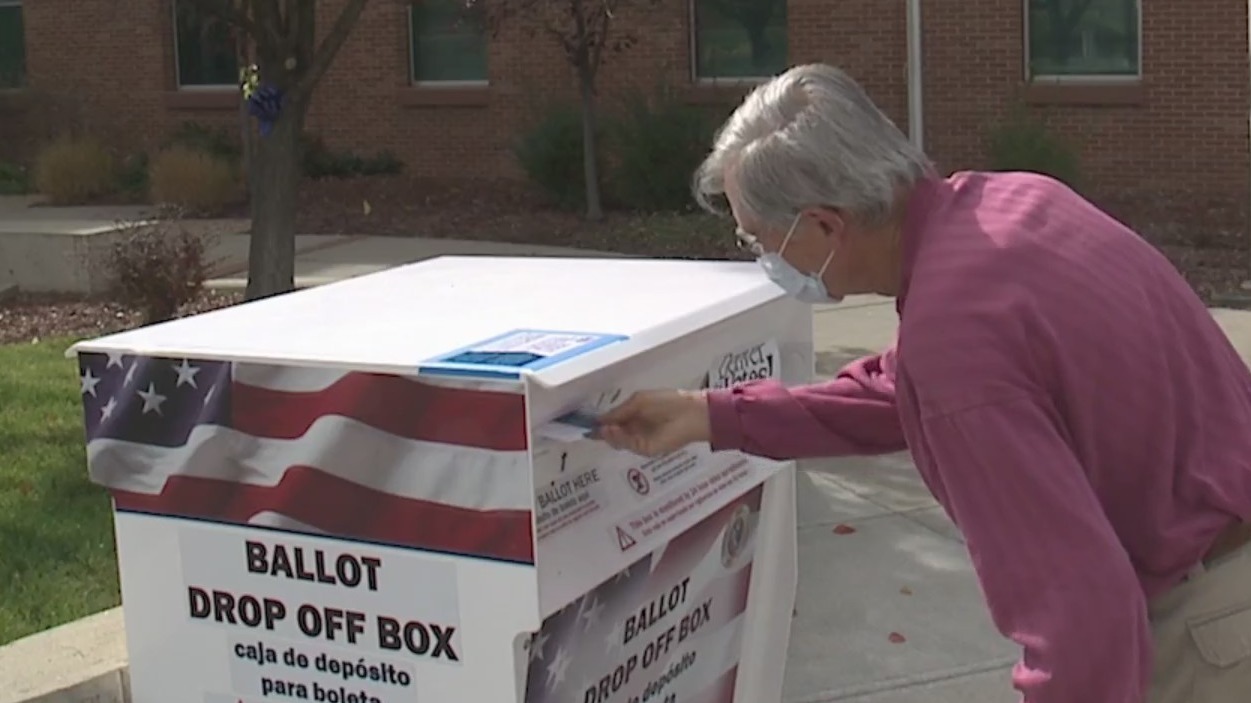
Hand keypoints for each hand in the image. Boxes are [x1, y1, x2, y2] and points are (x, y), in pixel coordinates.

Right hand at [595, 389, 711, 456]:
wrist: (691, 414)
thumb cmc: (667, 401)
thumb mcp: (638, 402)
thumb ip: (618, 412)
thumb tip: (599, 421)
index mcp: (633, 416)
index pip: (612, 422)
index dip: (598, 424)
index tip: (583, 424)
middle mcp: (635, 430)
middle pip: (612, 434)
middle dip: (600, 432)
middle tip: (588, 430)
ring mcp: (640, 440)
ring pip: (618, 441)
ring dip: (608, 435)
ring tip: (601, 429)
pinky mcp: (646, 449)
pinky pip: (628, 445)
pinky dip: (618, 439)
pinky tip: (612, 431)